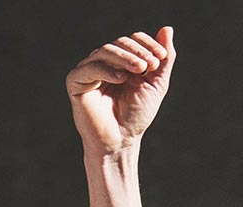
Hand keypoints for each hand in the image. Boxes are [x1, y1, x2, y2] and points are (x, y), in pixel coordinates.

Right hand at [66, 26, 175, 156]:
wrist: (121, 141)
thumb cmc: (136, 116)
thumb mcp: (155, 85)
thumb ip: (163, 60)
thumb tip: (167, 29)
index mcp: (120, 61)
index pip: (131, 40)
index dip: (146, 44)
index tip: (161, 57)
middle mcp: (103, 62)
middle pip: (118, 43)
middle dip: (137, 52)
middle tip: (151, 65)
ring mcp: (88, 71)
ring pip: (105, 52)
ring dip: (124, 58)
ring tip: (140, 70)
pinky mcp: (76, 82)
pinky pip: (89, 68)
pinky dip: (106, 70)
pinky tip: (121, 78)